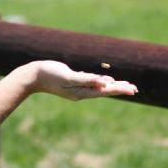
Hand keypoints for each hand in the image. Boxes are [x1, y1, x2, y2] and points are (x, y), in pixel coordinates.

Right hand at [20, 60, 137, 100]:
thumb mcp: (68, 77)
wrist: (32, 76)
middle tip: (135, 89)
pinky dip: (101, 82)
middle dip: (120, 89)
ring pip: (99, 88)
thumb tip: (103, 84)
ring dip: (113, 86)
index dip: (119, 89)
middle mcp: (81, 92)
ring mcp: (77, 88)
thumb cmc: (49, 74)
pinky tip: (106, 82)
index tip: (132, 89)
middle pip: (105, 91)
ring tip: (126, 86)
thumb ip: (86, 80)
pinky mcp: (73, 81)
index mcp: (82, 92)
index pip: (105, 91)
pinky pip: (91, 83)